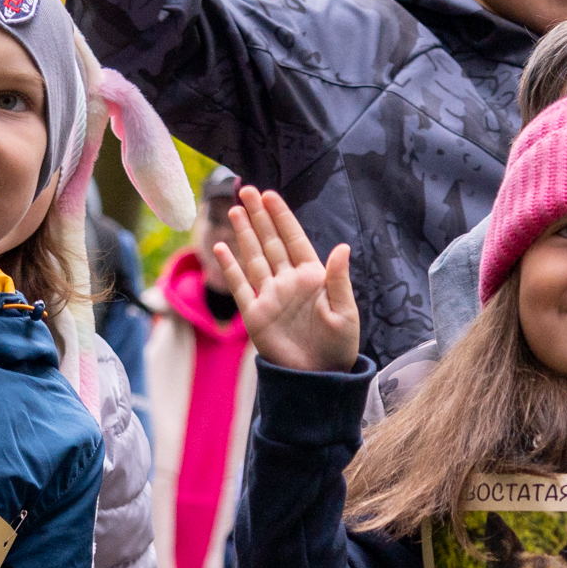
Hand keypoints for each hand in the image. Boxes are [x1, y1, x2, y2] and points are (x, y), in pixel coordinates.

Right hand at [210, 187, 359, 372]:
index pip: (294, 239)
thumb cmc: (339, 346)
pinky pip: (240, 286)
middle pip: (270, 242)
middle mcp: (288, 282)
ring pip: (254, 258)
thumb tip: (341, 246)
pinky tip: (221, 248)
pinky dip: (231, 267)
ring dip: (245, 234)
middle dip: (259, 216)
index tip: (270, 195)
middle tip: (247, 189)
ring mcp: (270, 297)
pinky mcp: (255, 315)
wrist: (319, 378)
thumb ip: (339, 279)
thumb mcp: (345, 312)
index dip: (282, 217)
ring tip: (235, 210)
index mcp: (312, 277)